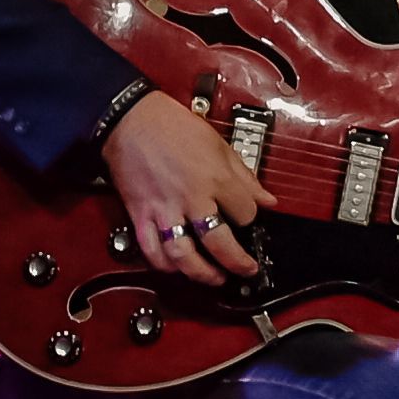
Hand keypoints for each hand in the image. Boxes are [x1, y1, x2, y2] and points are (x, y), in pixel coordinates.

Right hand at [100, 90, 276, 284]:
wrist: (130, 119)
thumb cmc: (174, 126)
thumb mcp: (219, 144)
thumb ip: (244, 175)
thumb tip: (268, 199)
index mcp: (216, 178)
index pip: (246, 212)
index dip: (252, 217)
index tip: (249, 218)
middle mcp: (192, 198)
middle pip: (219, 242)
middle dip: (238, 262)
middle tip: (247, 270)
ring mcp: (164, 210)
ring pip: (184, 255)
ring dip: (202, 274)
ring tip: (215, 278)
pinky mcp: (139, 215)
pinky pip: (151, 250)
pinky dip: (165, 265)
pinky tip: (178, 268)